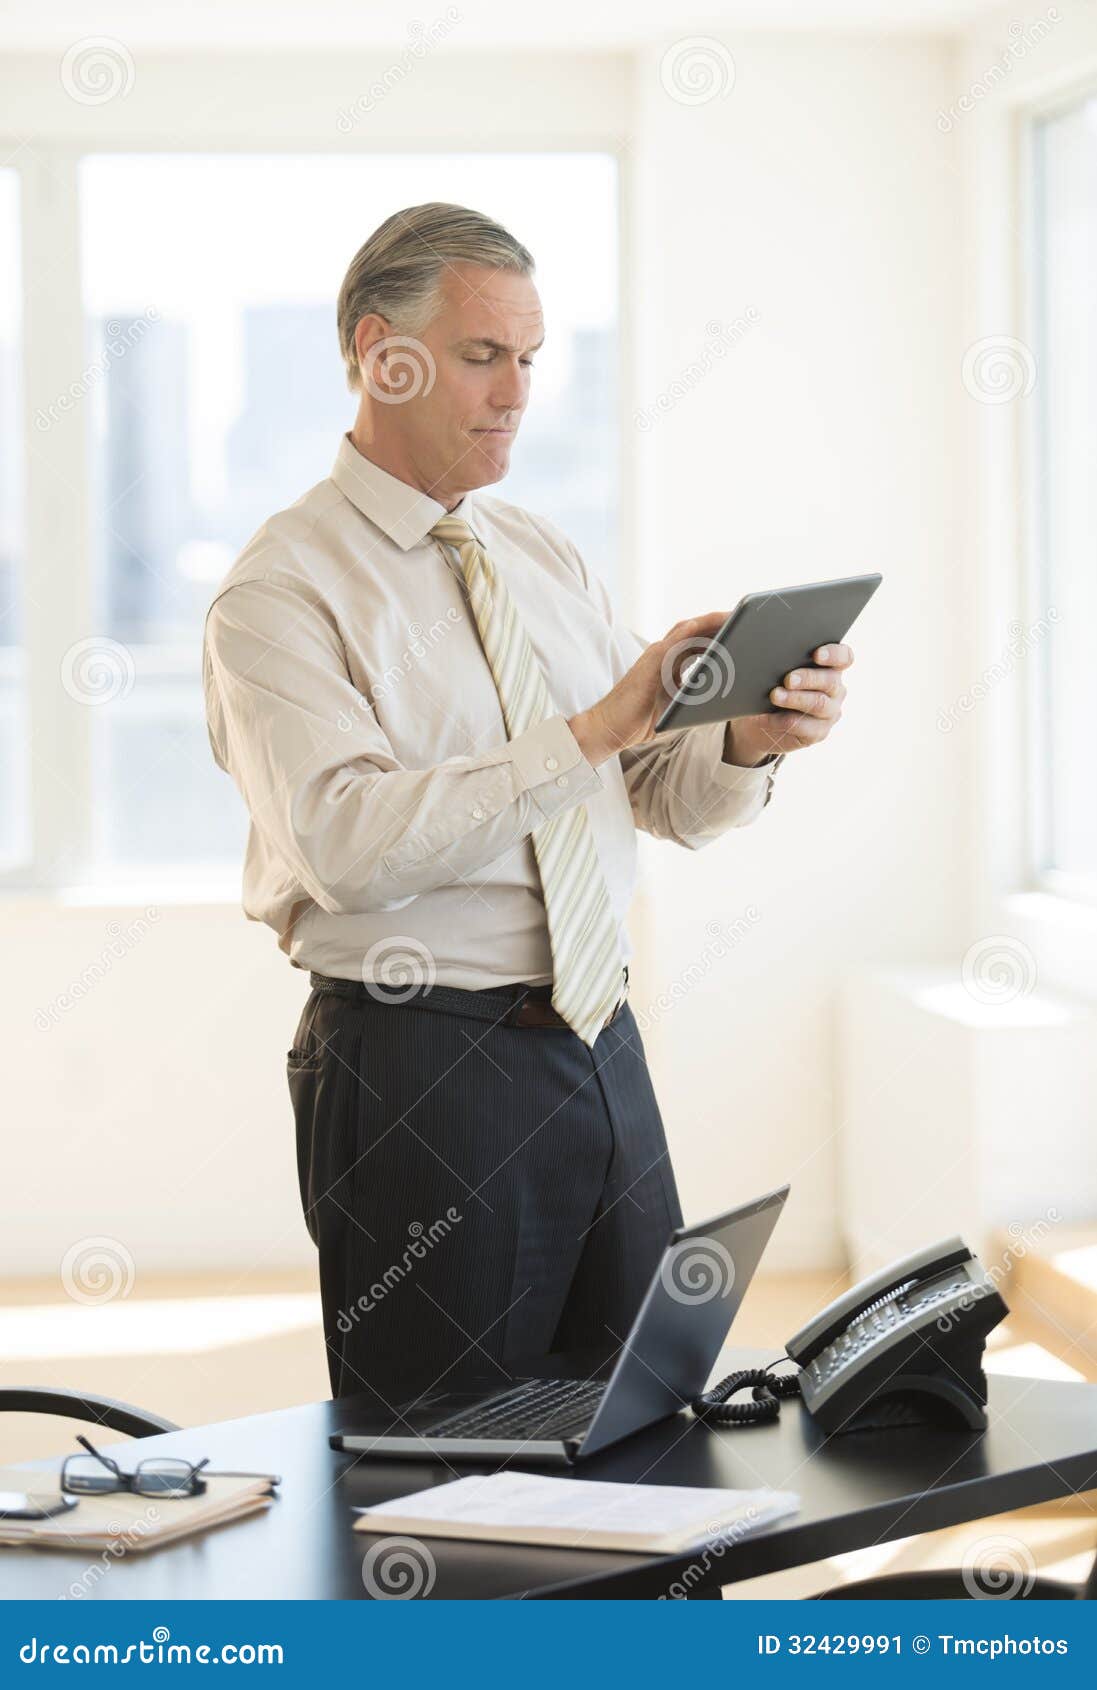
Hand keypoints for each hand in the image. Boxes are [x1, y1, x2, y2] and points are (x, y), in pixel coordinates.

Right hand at [567, 612, 730, 765]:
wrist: (609, 727)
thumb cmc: (639, 720)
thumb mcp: (675, 706)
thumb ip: (694, 695)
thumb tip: (724, 698)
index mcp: (670, 663)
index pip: (699, 641)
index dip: (721, 633)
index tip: (743, 628)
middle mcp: (663, 655)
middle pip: (696, 631)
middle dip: (721, 623)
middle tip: (746, 616)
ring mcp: (655, 657)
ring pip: (685, 631)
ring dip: (708, 621)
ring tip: (731, 615)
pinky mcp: (648, 665)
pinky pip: (669, 643)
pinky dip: (685, 633)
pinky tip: (700, 626)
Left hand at [722, 643, 853, 766]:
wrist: (758, 722)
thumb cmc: (769, 688)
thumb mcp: (776, 672)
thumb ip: (783, 663)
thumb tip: (771, 657)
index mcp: (831, 667)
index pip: (843, 657)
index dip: (834, 654)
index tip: (816, 654)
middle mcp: (835, 689)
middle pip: (830, 681)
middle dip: (808, 678)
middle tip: (788, 679)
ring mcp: (829, 712)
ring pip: (818, 704)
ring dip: (795, 699)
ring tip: (775, 695)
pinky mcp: (818, 732)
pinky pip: (805, 726)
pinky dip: (783, 720)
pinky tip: (767, 718)